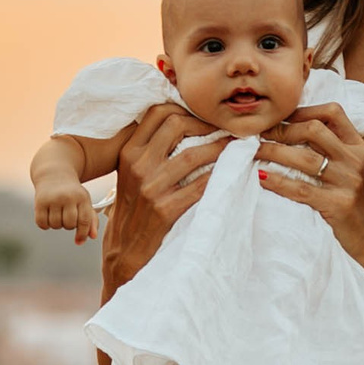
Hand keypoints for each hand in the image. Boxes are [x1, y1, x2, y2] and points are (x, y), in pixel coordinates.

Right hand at [35, 179, 97, 243]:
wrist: (54, 174)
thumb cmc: (73, 194)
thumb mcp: (84, 203)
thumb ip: (91, 221)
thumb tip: (92, 237)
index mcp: (82, 197)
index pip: (85, 221)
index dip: (83, 233)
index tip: (79, 240)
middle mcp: (68, 197)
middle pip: (69, 225)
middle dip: (68, 226)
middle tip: (66, 216)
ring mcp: (53, 198)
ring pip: (56, 225)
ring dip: (56, 224)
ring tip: (57, 213)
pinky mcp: (39, 201)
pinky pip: (42, 223)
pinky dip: (44, 225)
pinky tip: (47, 216)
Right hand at [101, 105, 226, 297]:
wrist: (124, 257)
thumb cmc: (132, 214)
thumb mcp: (130, 176)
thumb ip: (148, 151)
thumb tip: (181, 124)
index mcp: (128, 153)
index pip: (158, 112)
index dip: (186, 107)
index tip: (205, 114)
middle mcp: (137, 165)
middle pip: (177, 124)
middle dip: (207, 123)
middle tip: (227, 128)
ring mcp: (151, 188)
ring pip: (194, 154)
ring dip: (222, 148)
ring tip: (239, 146)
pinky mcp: (165, 210)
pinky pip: (202, 185)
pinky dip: (222, 177)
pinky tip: (235, 174)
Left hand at [254, 104, 363, 284]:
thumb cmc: (360, 204)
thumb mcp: (356, 170)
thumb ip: (335, 151)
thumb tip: (296, 133)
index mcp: (360, 147)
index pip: (332, 113)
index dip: (303, 111)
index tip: (281, 118)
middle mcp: (355, 160)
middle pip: (314, 130)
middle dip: (283, 129)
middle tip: (261, 134)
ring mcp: (348, 182)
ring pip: (304, 159)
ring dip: (274, 153)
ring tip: (254, 152)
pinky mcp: (338, 205)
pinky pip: (301, 189)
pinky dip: (278, 182)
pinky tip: (262, 178)